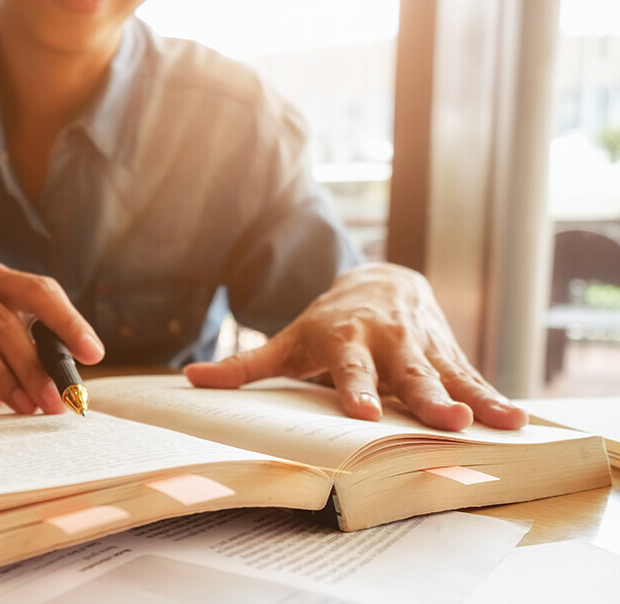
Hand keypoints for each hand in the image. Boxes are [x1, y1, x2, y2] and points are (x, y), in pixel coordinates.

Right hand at [0, 263, 104, 413]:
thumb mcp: (7, 343)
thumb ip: (38, 351)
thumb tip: (73, 384)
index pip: (39, 290)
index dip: (68, 321)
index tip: (93, 354)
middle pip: (4, 322)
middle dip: (34, 367)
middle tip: (54, 402)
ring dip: (3, 378)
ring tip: (25, 407)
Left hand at [184, 263, 526, 430]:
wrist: (380, 283)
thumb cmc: (327, 323)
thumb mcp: (288, 340)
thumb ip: (244, 366)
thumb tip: (190, 380)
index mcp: (346, 339)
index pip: (349, 368)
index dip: (355, 389)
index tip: (361, 412)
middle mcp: (388, 341)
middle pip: (406, 373)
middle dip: (423, 396)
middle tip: (442, 420)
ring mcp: (422, 347)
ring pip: (445, 375)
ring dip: (466, 399)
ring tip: (485, 422)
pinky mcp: (449, 354)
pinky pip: (472, 379)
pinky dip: (492, 399)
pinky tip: (516, 422)